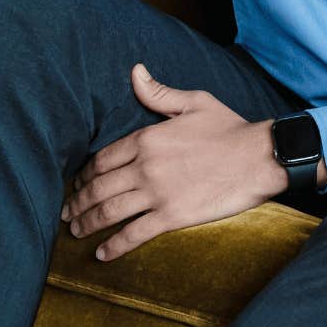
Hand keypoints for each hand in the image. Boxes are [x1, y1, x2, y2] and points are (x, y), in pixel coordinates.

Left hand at [60, 64, 282, 260]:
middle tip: (66, 213)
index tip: (77, 184)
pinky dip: (114, 246)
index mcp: (147, 139)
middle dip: (77, 202)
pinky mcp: (171, 216)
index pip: (101, 159)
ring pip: (109, 212)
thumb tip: (135, 72)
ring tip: (75, 232)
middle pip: (98, 188)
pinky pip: (133, 234)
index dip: (84, 175)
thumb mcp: (194, 102)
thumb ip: (159, 93)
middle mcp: (145, 167)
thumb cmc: (230, 128)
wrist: (259, 157)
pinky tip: (102, 254)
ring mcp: (157, 193)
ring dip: (87, 223)